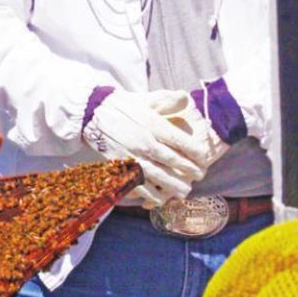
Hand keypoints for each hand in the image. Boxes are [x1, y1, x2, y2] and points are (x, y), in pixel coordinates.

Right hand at [82, 89, 225, 206]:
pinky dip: (150, 193)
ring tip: (184, 191)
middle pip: (173, 161)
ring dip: (173, 186)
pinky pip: (138, 183)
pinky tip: (159, 198)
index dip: (195, 152)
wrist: (93, 112)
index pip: (181, 141)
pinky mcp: (120, 165)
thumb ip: (168, 100)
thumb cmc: (124, 106)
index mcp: (153, 124)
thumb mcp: (147, 99)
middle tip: (199, 176)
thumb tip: (187, 98)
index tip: (204, 158)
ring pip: (158, 176)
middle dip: (189, 171)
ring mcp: (132, 155)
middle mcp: (144, 141)